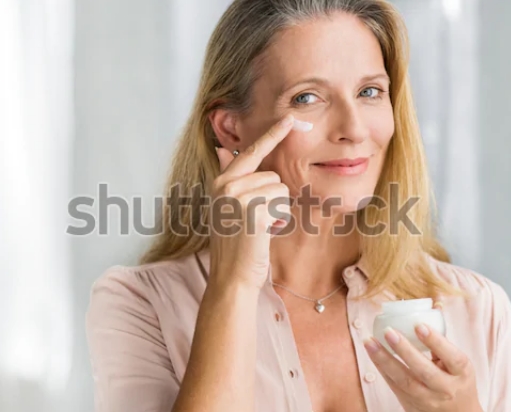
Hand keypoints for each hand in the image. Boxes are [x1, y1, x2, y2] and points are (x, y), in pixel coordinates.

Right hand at [209, 114, 294, 289]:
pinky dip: (279, 218)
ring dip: (277, 209)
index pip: (250, 151)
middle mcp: (226, 185)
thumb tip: (223, 149)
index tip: (290, 118)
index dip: (272, 135)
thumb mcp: (227, 206)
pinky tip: (264, 232)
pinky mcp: (253, 210)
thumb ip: (229, 177)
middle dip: (273, 198)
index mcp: (221, 182)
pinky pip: (282, 202)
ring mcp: (238, 197)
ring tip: (259, 226)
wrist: (231, 275)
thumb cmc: (234, 243)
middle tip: (257, 221)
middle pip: (271, 175)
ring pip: (280, 188)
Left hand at [364, 323, 482, 411]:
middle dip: (405, 351)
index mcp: (462, 373)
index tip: (419, 325)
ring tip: (369, 341)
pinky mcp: (411, 404)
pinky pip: (394, 386)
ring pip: (404, 381)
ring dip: (384, 360)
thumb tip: (435, 304)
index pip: (452, 357)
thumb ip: (442, 337)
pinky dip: (381, 368)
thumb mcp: (457, 362)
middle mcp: (446, 389)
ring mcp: (428, 399)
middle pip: (424, 371)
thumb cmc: (456, 380)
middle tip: (389, 331)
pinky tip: (372, 352)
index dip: (436, 341)